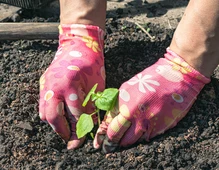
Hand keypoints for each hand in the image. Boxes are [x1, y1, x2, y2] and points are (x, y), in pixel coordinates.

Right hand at [39, 24, 105, 148]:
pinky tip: (61, 117)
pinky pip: (42, 105)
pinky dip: (50, 114)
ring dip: (55, 125)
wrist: (78, 45)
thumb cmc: (92, 64)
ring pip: (45, 113)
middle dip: (63, 132)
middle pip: (54, 117)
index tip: (83, 138)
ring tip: (66, 130)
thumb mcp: (97, 84)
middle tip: (71, 139)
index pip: (75, 114)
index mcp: (72, 84)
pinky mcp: (43, 84)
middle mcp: (55, 86)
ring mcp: (46, 84)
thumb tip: (91, 125)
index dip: (81, 128)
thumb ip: (93, 104)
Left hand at [93, 48, 209, 152]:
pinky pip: (147, 138)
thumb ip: (120, 103)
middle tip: (109, 147)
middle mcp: (133, 112)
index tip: (100, 142)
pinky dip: (143, 137)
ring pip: (131, 140)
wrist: (178, 75)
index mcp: (124, 100)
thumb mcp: (131, 87)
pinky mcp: (160, 126)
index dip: (102, 135)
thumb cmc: (154, 78)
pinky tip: (144, 131)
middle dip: (112, 143)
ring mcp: (147, 120)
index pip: (108, 123)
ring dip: (127, 141)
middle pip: (116, 136)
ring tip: (125, 140)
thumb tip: (111, 120)